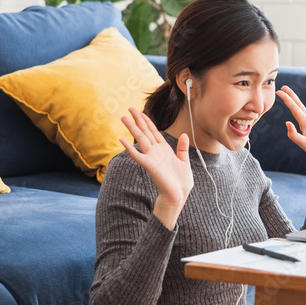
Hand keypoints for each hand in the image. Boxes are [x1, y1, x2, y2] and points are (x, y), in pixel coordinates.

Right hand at [118, 107, 192, 228]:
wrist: (178, 195)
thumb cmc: (181, 182)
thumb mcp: (184, 161)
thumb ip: (182, 148)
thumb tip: (184, 134)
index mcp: (164, 150)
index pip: (154, 132)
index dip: (148, 121)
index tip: (141, 112)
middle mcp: (156, 152)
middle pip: (145, 132)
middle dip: (138, 120)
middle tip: (129, 108)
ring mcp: (151, 158)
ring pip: (140, 139)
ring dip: (132, 128)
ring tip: (123, 117)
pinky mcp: (149, 165)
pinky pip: (137, 155)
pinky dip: (129, 147)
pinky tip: (121, 140)